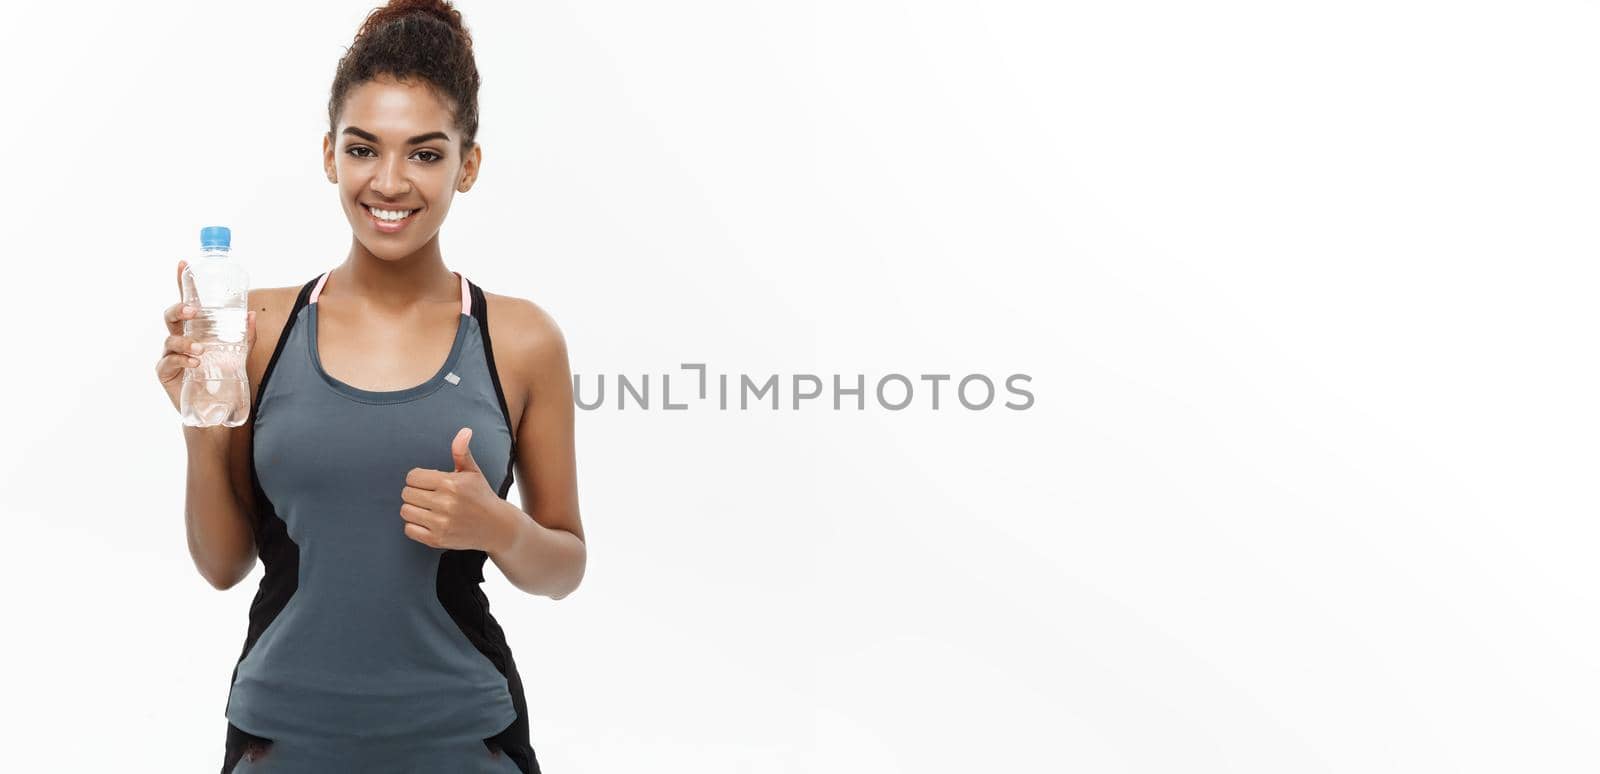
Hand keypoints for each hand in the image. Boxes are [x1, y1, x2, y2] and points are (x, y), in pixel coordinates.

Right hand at [157, 259, 255, 414]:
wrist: (216, 411)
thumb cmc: (224, 379)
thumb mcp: (239, 356)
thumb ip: (245, 337)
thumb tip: (251, 314)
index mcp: (196, 330)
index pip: (187, 303)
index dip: (183, 283)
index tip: (183, 264)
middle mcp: (180, 339)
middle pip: (171, 316)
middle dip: (179, 309)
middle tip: (193, 311)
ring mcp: (170, 355)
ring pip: (170, 339)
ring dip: (185, 342)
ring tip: (201, 351)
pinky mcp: (166, 373)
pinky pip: (168, 361)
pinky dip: (181, 360)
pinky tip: (195, 364)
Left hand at [400, 427, 512, 551]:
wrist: (496, 527)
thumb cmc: (481, 496)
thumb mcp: (473, 472)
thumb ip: (462, 452)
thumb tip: (465, 430)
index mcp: (451, 483)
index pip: (412, 477)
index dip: (418, 478)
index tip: (428, 482)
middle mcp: (445, 503)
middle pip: (406, 493)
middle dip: (415, 493)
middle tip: (428, 495)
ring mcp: (441, 523)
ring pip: (405, 511)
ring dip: (413, 508)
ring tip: (426, 508)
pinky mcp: (437, 540)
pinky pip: (409, 529)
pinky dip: (414, 525)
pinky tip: (427, 521)